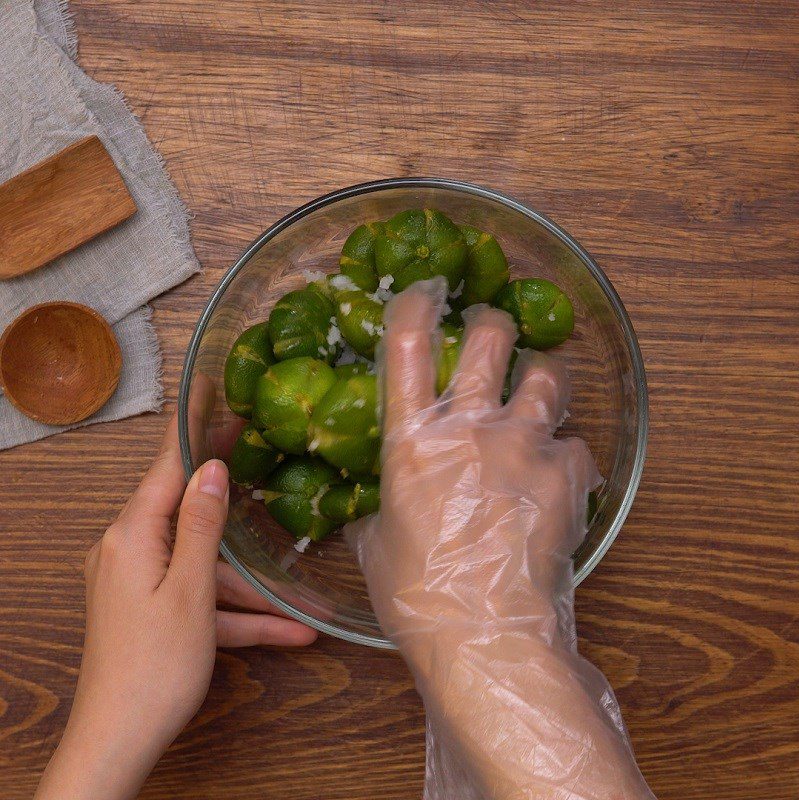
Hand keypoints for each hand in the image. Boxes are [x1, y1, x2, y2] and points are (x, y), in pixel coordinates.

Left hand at [35, 411, 316, 799]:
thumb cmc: (153, 668)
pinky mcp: (151, 610)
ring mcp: (140, 583)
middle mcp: (129, 551)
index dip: (190, 424)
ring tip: (305, 605)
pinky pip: (199, 600)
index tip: (205, 386)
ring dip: (251, 589)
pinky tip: (289, 633)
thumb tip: (211, 470)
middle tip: (255, 450)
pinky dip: (236, 615)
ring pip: (205, 568)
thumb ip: (202, 526)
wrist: (117, 744)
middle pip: (191, 513)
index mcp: (131, 536)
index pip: (166, 466)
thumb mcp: (190, 591)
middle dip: (234, 504)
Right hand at [350, 279, 653, 799]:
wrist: (487, 636)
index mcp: (412, 440)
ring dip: (544, 379)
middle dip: (495, 326)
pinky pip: (577, 443)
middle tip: (495, 334)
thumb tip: (377, 499)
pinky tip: (559, 475)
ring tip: (540, 395)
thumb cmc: (419, 597)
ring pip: (550, 375)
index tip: (426, 290)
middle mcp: (470, 427)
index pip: (409, 347)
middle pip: (492, 338)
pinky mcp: (566, 474)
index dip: (417, 305)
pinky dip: (567, 453)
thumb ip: (379, 505)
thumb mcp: (378, 545)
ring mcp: (524, 446)